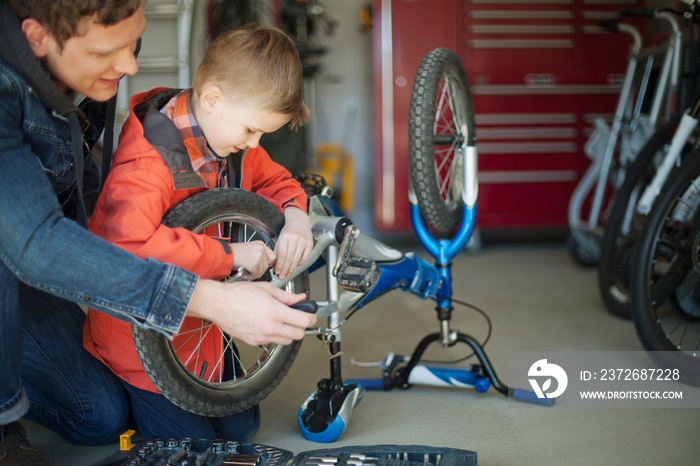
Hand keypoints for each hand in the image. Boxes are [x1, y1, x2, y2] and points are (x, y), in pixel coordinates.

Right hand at [186, 280, 316, 345]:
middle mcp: (270, 327)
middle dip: (301, 327)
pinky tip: (268, 325)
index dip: (311, 318)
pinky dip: (274, 336)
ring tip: (281, 322)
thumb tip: (301, 298)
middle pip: (298, 335)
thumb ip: (287, 296)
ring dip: (288, 333)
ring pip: (286, 341)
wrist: (218, 304)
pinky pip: (271, 342)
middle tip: (297, 318)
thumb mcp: (267, 289)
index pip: (304, 321)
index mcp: (276, 312)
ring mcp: (262, 337)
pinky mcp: (253, 342)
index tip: (310, 315)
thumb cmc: (239, 294)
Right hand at [231, 240, 275, 279]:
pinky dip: (251, 276)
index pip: (272, 256)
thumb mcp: (250, 249)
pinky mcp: (254, 263)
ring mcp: (258, 255)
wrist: (226, 254)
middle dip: (260, 270)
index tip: (264, 267)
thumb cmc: (235, 253)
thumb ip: (260, 255)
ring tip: (247, 272)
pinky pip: (256, 273)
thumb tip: (267, 264)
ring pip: (262, 270)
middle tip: (253, 270)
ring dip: (255, 273)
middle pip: (268, 264)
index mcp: (261, 244)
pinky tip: (245, 273)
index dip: (268, 263)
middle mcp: (261, 248)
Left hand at [275, 207, 312, 278]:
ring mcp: (303, 241)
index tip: (277, 271)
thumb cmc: (289, 230)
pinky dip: (300, 263)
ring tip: (288, 273)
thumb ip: (277, 251)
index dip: (280, 265)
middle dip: (285, 269)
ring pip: (297, 259)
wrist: (299, 221)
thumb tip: (273, 264)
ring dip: (292, 269)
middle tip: (282, 276)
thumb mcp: (280, 238)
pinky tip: (296, 266)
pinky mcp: (310, 243)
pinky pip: (305, 257)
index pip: (282, 255)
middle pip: (289, 258)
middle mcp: (295, 238)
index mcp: (285, 237)